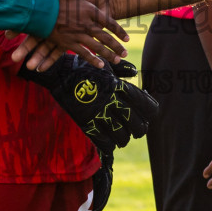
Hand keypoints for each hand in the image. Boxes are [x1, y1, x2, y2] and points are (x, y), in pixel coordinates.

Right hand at [12, 0, 127, 69]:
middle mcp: (86, 23)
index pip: (109, 22)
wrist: (36, 8)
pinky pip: (83, 53)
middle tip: (126, 53)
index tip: (127, 38)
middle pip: (106, 37)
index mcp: (88, 9)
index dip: (119, 31)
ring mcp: (77, 34)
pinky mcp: (67, 42)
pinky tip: (101, 65)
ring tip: (117, 60)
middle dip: (117, 46)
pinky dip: (93, 59)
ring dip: (109, 55)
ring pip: (97, 47)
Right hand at [19, 56, 157, 148]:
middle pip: (135, 122)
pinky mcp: (86, 121)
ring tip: (124, 138)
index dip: (150, 111)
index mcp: (118, 86)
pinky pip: (102, 140)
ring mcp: (98, 112)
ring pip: (120, 134)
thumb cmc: (85, 68)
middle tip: (139, 131)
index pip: (144, 103)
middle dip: (141, 129)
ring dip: (125, 139)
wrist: (60, 73)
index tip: (149, 113)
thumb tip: (135, 73)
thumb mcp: (105, 65)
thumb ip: (122, 69)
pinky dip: (109, 146)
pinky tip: (110, 145)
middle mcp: (111, 100)